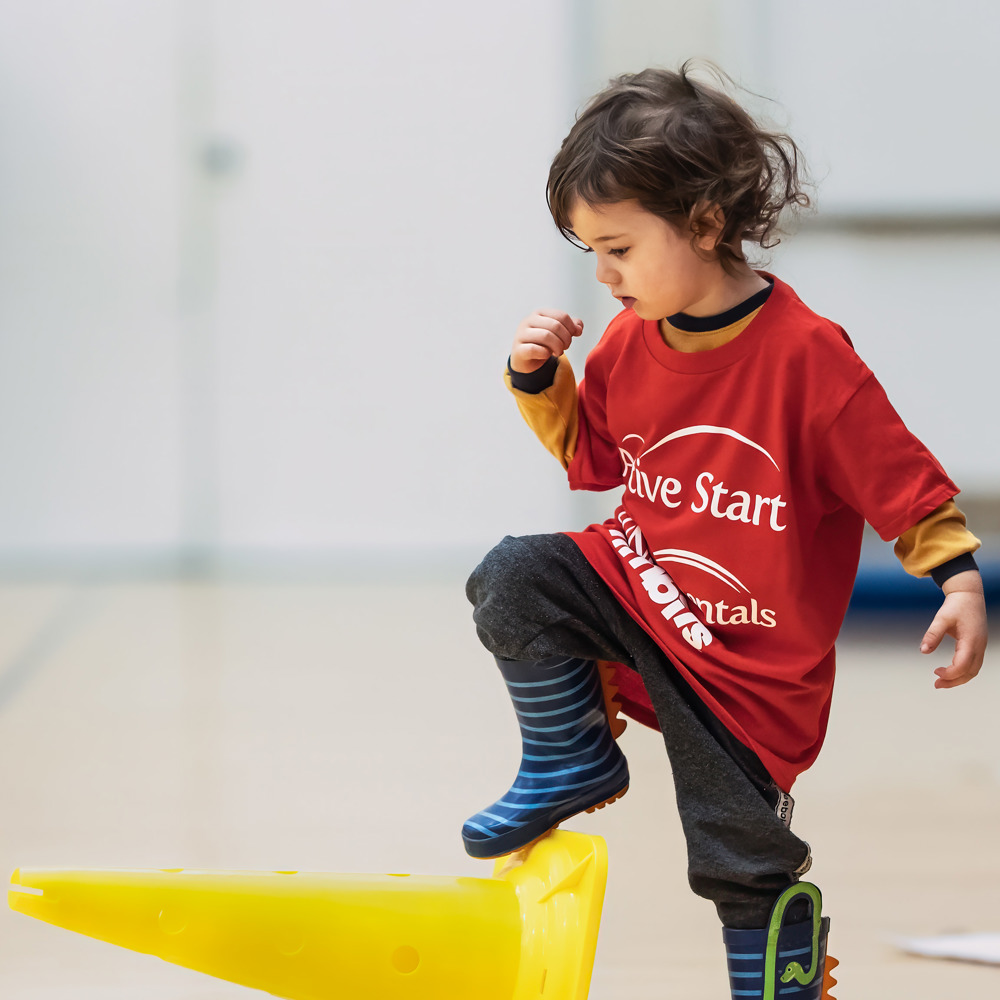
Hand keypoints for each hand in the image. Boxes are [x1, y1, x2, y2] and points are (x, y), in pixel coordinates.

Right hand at [510, 309, 583, 373]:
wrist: (525, 359)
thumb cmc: (542, 343)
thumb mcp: (557, 333)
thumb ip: (570, 327)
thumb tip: (579, 327)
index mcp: (539, 313)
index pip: (561, 316)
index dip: (572, 328)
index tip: (573, 336)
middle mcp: (528, 321)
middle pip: (555, 325)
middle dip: (566, 338)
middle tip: (566, 347)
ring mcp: (521, 335)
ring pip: (546, 336)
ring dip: (557, 346)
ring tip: (558, 352)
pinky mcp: (518, 349)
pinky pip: (534, 349)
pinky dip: (545, 353)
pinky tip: (547, 355)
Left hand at [920, 570, 987, 688]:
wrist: (969, 595)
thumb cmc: (956, 605)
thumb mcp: (941, 618)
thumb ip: (933, 634)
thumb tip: (924, 650)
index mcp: (971, 641)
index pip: (963, 665)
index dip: (950, 673)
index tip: (935, 673)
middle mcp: (979, 646)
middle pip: (971, 672)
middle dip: (954, 681)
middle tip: (937, 684)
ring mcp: (980, 646)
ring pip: (974, 670)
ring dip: (959, 678)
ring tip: (942, 680)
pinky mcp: (978, 645)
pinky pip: (974, 664)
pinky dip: (963, 671)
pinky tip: (950, 670)